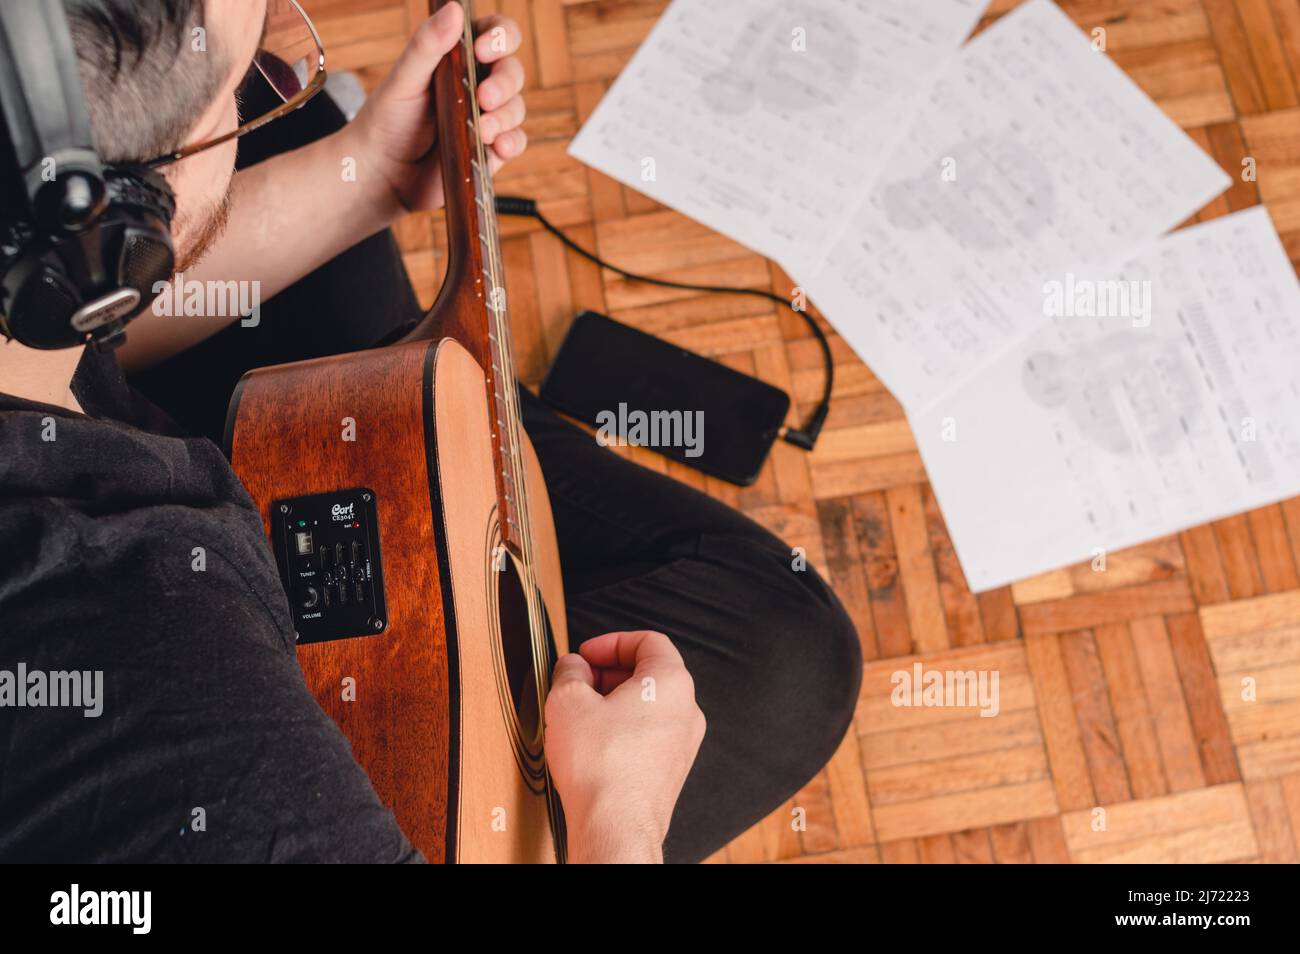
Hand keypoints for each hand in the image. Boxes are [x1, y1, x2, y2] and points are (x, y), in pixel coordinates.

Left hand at [347, 2, 528, 216]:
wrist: (381, 175)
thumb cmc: (386, 121)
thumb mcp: (403, 79)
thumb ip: (427, 45)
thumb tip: (453, 9)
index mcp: (457, 58)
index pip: (494, 34)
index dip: (500, 37)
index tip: (483, 50)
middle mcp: (476, 85)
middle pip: (512, 72)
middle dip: (504, 82)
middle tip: (484, 97)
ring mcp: (485, 118)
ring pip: (517, 107)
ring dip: (506, 116)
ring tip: (482, 130)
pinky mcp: (489, 151)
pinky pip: (516, 142)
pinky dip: (512, 142)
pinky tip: (497, 145)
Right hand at [544, 631, 706, 863]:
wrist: (615, 826)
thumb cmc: (601, 767)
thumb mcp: (568, 701)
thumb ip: (569, 672)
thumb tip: (572, 667)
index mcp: (672, 682)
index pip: (649, 641)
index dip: (612, 642)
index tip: (587, 653)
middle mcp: (687, 711)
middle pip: (650, 673)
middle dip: (608, 672)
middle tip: (578, 681)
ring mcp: (682, 744)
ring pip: (648, 706)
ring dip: (614, 702)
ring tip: (581, 714)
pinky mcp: (671, 770)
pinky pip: (648, 736)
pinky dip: (623, 729)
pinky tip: (593, 743)